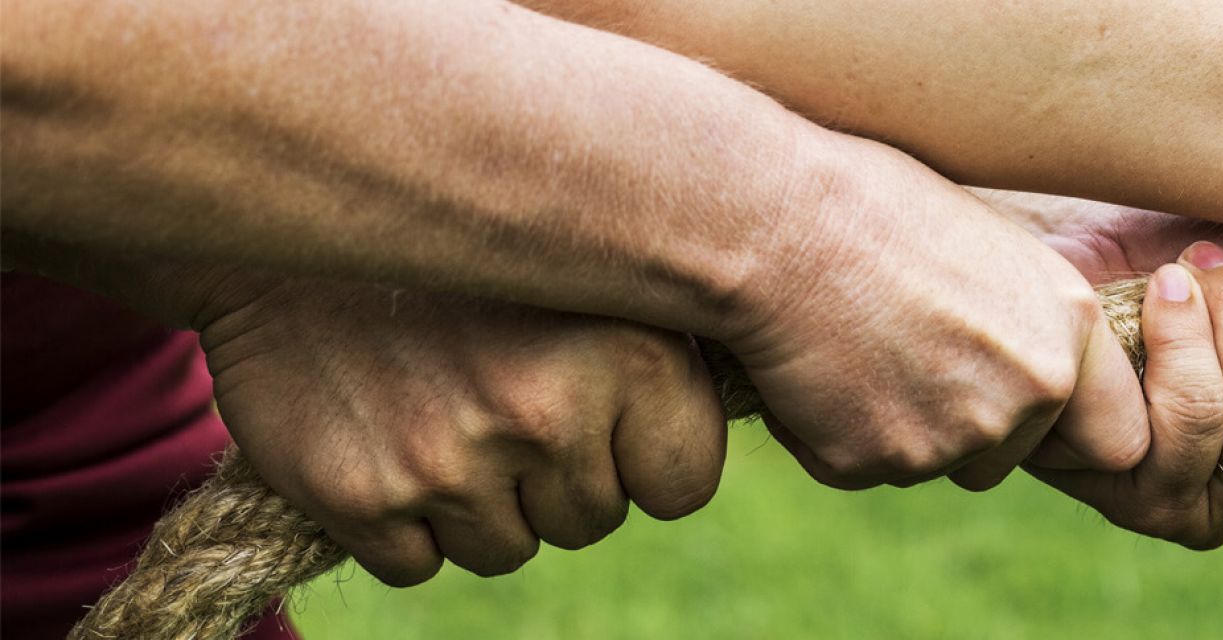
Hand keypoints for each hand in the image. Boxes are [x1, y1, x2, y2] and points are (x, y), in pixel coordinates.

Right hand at [195, 274, 726, 585]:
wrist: (290, 225)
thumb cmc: (472, 256)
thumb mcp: (598, 270)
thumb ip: (673, 347)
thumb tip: (773, 405)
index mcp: (636, 356)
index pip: (682, 485)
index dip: (639, 452)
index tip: (595, 398)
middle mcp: (551, 411)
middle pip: (592, 520)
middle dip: (555, 472)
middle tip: (496, 382)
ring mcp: (453, 460)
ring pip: (507, 549)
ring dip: (481, 498)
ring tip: (442, 396)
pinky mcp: (362, 496)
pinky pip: (419, 565)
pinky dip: (404, 521)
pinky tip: (387, 429)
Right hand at [719, 139, 1150, 490]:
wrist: (777, 220)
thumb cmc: (873, 203)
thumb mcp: (991, 248)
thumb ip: (1027, 322)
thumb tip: (1030, 369)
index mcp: (1068, 329)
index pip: (1117, 438)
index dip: (1067, 432)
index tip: (1023, 410)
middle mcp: (1028, 391)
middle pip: (1005, 460)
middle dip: (961, 430)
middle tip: (902, 356)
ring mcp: (952, 436)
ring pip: (930, 465)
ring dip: (895, 427)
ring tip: (853, 341)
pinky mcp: (874, 461)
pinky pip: (860, 466)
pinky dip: (833, 432)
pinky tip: (813, 363)